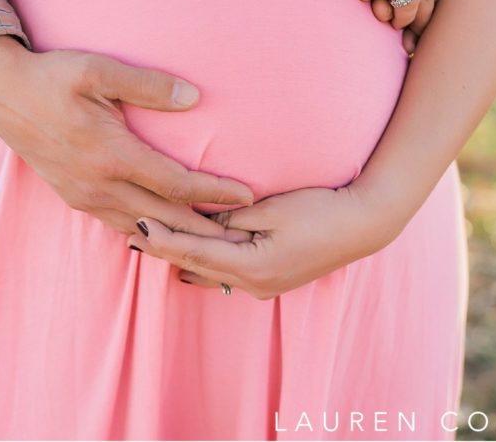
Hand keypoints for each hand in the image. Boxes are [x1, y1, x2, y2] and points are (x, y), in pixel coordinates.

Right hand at [0, 36, 254, 235]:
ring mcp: (84, 196)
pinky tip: (166, 233)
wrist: (0, 92)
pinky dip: (149, 231)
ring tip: (213, 245)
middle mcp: (99, 186)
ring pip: (142, 228)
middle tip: (243, 240)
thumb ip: (148, 85)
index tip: (248, 194)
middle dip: (207, 231)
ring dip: (180, 237)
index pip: (176, 185)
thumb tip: (194, 98)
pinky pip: (120, 223)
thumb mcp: (99, 70)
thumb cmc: (52, 76)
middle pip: (166, 219)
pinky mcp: (74, 197)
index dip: (215, 192)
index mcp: (111, 155)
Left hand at [127, 181, 409, 299]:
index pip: (193, 252)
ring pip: (208, 273)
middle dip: (163, 250)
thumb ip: (230, 215)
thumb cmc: (320, 209)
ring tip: (149, 244)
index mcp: (252, 266)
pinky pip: (226, 275)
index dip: (163, 239)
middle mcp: (254, 284)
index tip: (137, 224)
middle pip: (195, 266)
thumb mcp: (270, 208)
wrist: (365, 224)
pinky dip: (202, 264)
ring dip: (180, 258)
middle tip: (130, 233)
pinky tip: (186, 259)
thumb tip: (197, 215)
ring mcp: (263, 286)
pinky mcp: (271, 280)